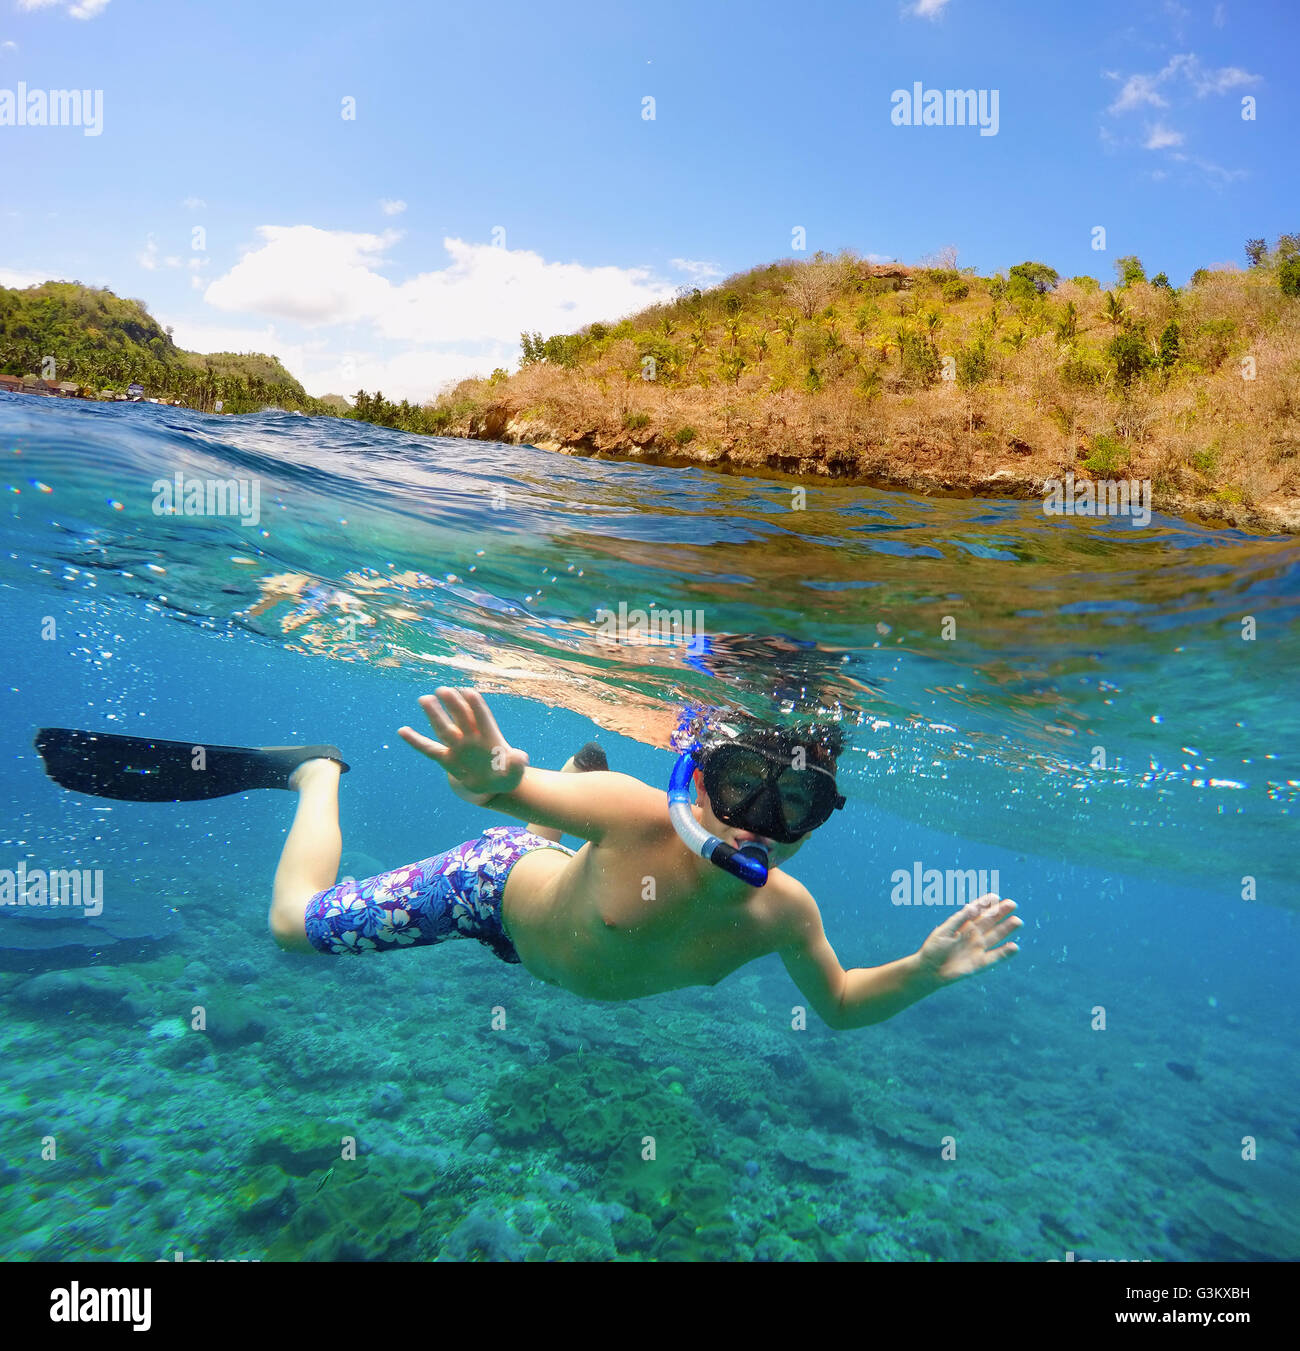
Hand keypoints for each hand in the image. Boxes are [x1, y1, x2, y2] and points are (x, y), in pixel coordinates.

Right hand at [398, 688, 528, 797]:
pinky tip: (402, 730)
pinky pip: (429, 749)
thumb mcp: (515, 774)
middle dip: (454, 705)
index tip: (469, 692)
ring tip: (425, 699)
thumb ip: (518, 765)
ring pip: (444, 728)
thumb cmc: (505, 775)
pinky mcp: (446, 758)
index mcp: (490, 737)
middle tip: (443, 690)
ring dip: (435, 714)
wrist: (492, 784)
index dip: (477, 707)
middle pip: (461, 718)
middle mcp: (472, 737)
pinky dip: (416, 741)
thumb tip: (521, 757)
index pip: (483, 719)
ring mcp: (458, 746)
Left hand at [917, 894, 1020, 984]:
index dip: (986, 903)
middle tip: (1013, 904)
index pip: (978, 911)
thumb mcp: (944, 931)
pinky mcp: (980, 963)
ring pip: (996, 936)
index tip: (995, 896)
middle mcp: (974, 934)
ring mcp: (978, 948)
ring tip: (1018, 921)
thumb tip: (972, 907)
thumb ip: (959, 920)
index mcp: (964, 924)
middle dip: (1001, 912)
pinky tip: (1014, 947)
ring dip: (1007, 929)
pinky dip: (1005, 953)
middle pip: (990, 921)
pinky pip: (996, 957)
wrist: (930, 970)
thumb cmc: (934, 948)